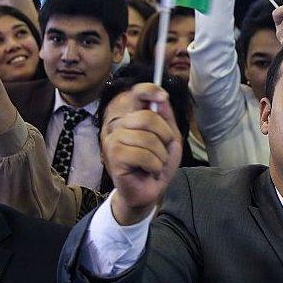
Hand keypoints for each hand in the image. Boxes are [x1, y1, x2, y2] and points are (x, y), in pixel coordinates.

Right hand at [101, 83, 182, 224]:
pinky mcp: (113, 156)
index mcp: (133, 118)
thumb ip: (166, 119)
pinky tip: (149, 171)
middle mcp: (119, 125)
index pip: (137, 94)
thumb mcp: (169, 140)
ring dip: (160, 156)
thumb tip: (162, 98)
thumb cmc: (156, 165)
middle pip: (148, 118)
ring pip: (147, 139)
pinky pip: (142, 155)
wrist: (147, 192)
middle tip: (163, 150)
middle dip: (164, 136)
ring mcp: (113, 140)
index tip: (163, 96)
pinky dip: (154, 165)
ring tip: (155, 164)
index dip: (149, 90)